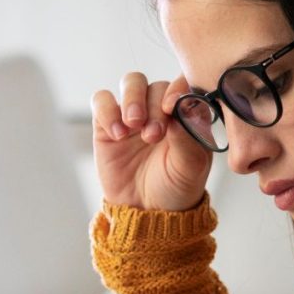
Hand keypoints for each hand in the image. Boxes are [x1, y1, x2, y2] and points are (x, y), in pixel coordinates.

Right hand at [93, 71, 212, 213]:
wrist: (146, 210)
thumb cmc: (176, 187)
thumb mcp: (190, 167)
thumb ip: (188, 136)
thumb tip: (178, 107)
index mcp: (187, 112)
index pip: (183, 84)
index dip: (177, 88)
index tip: (171, 107)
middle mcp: (161, 107)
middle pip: (156, 84)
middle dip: (153, 106)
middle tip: (152, 135)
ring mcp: (134, 113)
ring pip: (131, 83)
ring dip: (132, 99)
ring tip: (132, 126)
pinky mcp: (108, 122)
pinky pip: (102, 100)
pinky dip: (107, 111)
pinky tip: (116, 134)